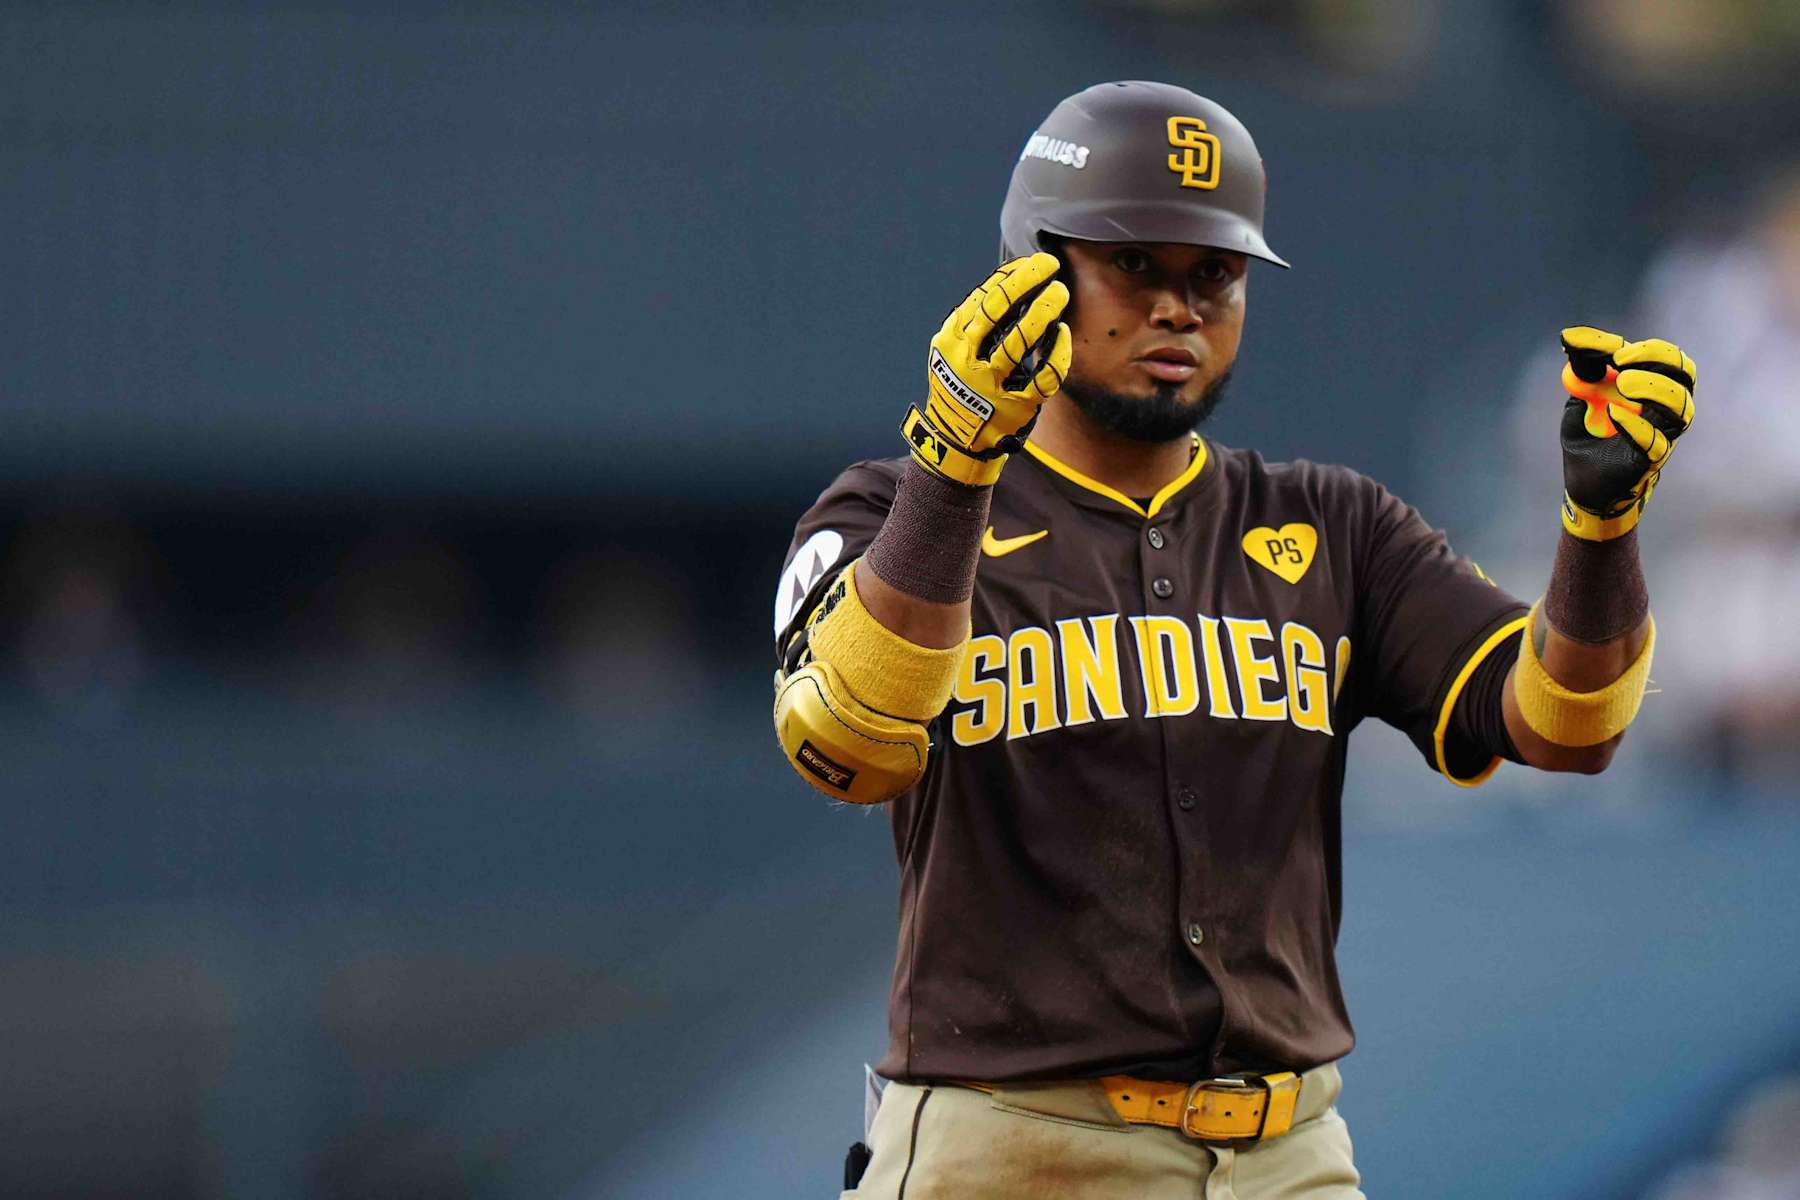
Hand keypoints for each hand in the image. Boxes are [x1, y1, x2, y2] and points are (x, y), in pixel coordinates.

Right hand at [902, 253, 1072, 485]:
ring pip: (1019, 340)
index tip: (1033, 263)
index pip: (983, 298)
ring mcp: (990, 385)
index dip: (1012, 275)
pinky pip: (1044, 375)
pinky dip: (1057, 351)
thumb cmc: (961, 384)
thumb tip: (1015, 279)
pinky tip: (1062, 333)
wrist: (954, 441)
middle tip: (1050, 266)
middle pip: (997, 309)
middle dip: (1027, 281)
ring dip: (1043, 310)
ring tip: (1060, 292)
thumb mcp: (954, 351)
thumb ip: (977, 323)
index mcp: (951, 341)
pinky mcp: (1015, 407)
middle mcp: (967, 361)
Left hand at [1557, 326, 1695, 540]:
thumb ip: (1582, 372)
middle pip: (1685, 374)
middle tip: (1622, 360)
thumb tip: (1570, 338)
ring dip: (1656, 390)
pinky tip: (1615, 416)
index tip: (1607, 348)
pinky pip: (1658, 445)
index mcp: (1652, 386)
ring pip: (1682, 409)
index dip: (1639, 346)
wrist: (1584, 482)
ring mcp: (1661, 435)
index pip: (1662, 356)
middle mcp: (1664, 408)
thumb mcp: (1580, 398)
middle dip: (1659, 358)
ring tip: (1624, 383)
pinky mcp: (1649, 462)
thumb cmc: (1590, 436)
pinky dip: (1637, 427)